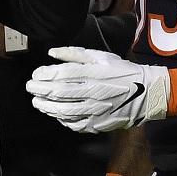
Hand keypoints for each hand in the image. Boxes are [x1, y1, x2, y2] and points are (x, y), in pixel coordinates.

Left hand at [26, 47, 168, 132]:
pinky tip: (55, 114)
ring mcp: (95, 110)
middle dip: (40, 90)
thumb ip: (74, 54)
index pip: (62, 74)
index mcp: (94, 73)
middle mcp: (93, 92)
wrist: (146, 93)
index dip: (45, 75)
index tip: (35, 74)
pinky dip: (62, 119)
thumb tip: (51, 52)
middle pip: (60, 93)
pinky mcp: (98, 124)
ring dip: (47, 107)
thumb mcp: (100, 56)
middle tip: (30, 87)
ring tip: (37, 102)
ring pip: (64, 111)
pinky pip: (75, 124)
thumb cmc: (121, 71)